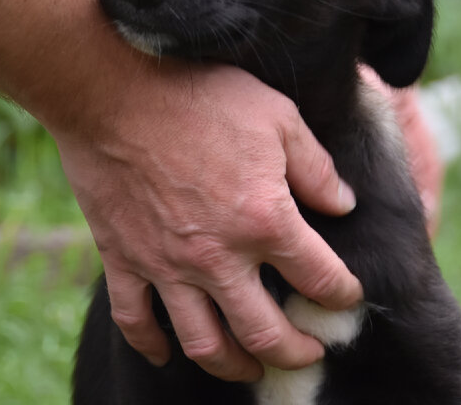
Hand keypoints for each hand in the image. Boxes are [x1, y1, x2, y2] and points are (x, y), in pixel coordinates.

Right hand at [56, 60, 362, 381]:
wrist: (113, 91)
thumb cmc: (198, 95)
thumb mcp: (276, 116)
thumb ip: (315, 166)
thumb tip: (343, 203)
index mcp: (265, 220)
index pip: (320, 278)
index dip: (343, 293)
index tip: (347, 295)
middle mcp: (218, 257)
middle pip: (265, 334)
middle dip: (296, 352)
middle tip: (308, 353)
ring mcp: (167, 265)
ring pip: (204, 344)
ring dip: (234, 366)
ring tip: (250, 368)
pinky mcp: (123, 260)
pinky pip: (136, 320)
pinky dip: (151, 345)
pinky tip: (166, 354)